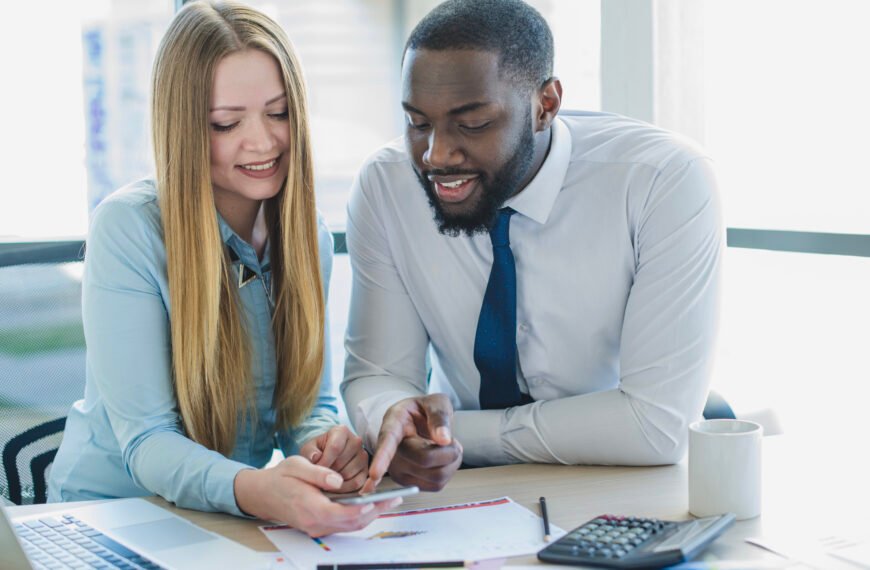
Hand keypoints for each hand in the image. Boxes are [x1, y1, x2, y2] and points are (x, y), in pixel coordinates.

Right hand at [233, 455, 400, 536]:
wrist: (262, 494)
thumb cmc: (280, 477)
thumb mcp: (297, 466)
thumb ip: (319, 474)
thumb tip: (338, 481)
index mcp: (311, 508)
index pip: (346, 513)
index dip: (368, 507)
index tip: (385, 498)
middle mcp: (316, 523)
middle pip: (353, 523)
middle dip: (377, 511)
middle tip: (397, 498)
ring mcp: (317, 527)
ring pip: (351, 526)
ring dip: (371, 515)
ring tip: (390, 501)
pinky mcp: (319, 526)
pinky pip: (344, 524)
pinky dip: (360, 516)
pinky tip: (370, 504)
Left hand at [299, 425, 367, 492]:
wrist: (326, 457)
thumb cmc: (317, 452)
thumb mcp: (309, 449)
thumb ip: (309, 452)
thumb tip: (316, 458)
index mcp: (341, 431)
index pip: (335, 448)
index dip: (324, 463)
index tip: (315, 471)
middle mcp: (356, 441)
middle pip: (342, 462)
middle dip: (328, 473)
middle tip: (319, 478)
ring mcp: (363, 456)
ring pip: (349, 473)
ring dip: (335, 482)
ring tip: (325, 482)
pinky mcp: (366, 470)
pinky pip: (357, 483)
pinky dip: (344, 489)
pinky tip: (335, 488)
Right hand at [362, 394, 462, 492]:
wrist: (417, 423)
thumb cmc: (423, 410)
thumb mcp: (435, 402)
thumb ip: (439, 416)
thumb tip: (444, 439)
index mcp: (393, 424)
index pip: (387, 442)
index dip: (381, 459)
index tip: (374, 474)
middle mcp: (391, 451)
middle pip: (424, 458)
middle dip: (448, 450)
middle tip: (449, 437)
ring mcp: (398, 470)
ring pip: (435, 475)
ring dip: (450, 461)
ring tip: (443, 447)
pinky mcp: (409, 483)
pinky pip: (437, 485)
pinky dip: (448, 471)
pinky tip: (440, 459)